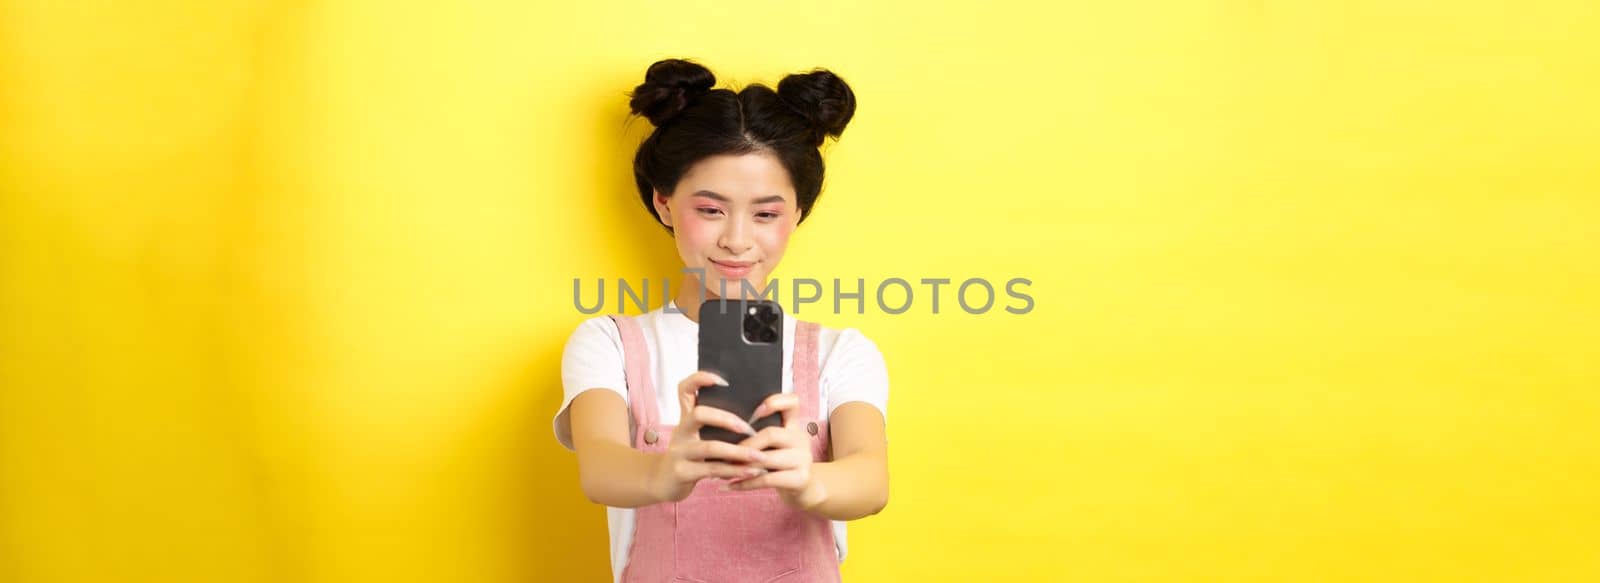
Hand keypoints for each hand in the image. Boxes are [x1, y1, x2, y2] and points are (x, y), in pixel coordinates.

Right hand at [647, 371, 770, 502]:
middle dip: (726, 419)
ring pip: (710, 447)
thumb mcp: (696, 438)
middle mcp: (681, 432)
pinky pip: (711, 470)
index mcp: (686, 419)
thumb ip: (716, 429)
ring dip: (738, 452)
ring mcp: (679, 452)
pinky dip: (733, 471)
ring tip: (759, 456)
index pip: (685, 390)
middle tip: (749, 428)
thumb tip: (753, 420)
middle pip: (699, 414)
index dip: (700, 379)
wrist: (662, 483)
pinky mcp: (681, 473)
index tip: (723, 380)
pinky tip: (750, 472)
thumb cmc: (689, 457)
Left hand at [725, 393, 827, 509]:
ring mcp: (803, 458)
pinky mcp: (801, 478)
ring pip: (767, 459)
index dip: (775, 402)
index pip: (792, 402)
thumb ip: (760, 435)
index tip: (755, 412)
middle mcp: (800, 439)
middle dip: (745, 444)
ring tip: (723, 470)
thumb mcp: (776, 446)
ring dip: (742, 465)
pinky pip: (768, 479)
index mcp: (793, 426)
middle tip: (726, 452)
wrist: (803, 490)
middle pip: (771, 433)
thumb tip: (724, 430)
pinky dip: (746, 483)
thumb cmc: (781, 464)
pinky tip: (731, 485)